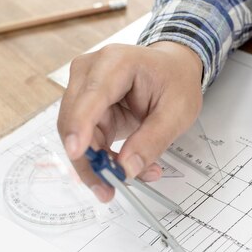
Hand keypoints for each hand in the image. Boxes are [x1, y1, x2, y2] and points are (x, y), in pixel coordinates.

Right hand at [57, 42, 202, 201]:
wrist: (172, 68)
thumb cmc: (175, 80)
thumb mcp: (177, 112)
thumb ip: (152, 140)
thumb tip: (126, 168)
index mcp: (116, 62)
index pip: (91, 96)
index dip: (80, 126)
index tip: (76, 152)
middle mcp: (90, 72)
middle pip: (74, 122)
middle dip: (90, 160)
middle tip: (109, 189)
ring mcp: (83, 89)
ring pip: (76, 137)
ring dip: (98, 164)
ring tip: (129, 178)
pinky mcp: (85, 108)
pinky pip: (86, 142)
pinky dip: (103, 159)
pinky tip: (126, 166)